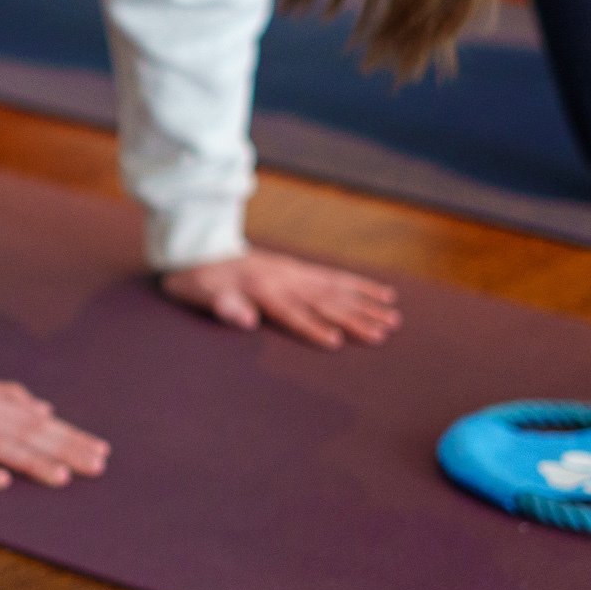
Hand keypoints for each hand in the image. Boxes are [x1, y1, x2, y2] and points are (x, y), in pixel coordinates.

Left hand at [158, 248, 401, 348]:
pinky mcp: (298, 268)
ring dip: (366, 303)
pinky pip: (333, 276)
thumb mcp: (199, 295)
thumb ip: (223, 307)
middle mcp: (283, 278)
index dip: (313, 327)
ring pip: (336, 289)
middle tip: (384, 332)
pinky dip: (359, 284)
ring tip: (393, 317)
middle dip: (355, 317)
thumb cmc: (196, 280)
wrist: (197, 248)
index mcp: (260, 289)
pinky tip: (380, 292)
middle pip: (324, 300)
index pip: (292, 312)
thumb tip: (245, 320)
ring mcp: (293, 271)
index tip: (337, 341)